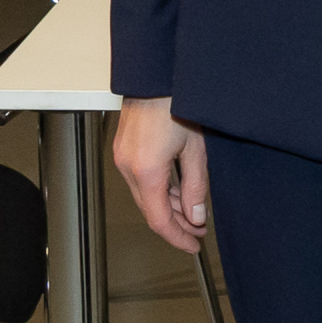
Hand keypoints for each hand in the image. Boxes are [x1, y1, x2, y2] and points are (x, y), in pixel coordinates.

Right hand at [113, 97, 210, 256]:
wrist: (157, 77)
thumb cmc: (177, 103)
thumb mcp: (196, 150)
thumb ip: (196, 187)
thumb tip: (195, 215)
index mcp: (146, 170)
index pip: (159, 219)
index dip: (177, 237)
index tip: (193, 245)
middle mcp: (128, 167)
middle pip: (150, 210)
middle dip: (175, 224)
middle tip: (198, 232)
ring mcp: (123, 157)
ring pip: (146, 195)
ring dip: (168, 207)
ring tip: (192, 214)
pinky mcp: (124, 149)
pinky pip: (141, 180)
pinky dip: (160, 191)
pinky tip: (177, 193)